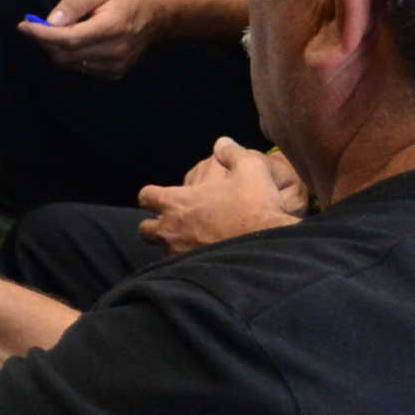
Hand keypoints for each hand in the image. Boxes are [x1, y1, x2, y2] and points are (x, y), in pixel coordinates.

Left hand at [20, 0, 170, 79]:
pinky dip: (71, 56)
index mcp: (111, 28)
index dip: (41, 35)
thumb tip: (50, 20)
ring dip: (56, 49)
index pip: (67, 39)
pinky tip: (77, 40)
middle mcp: (113, 52)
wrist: (160, 15)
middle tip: (37, 24)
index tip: (23, 26)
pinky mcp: (114, 73)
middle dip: (45, 41)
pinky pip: (81, 68)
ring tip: (60, 29)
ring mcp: (115, 66)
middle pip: (65, 55)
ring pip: (70, 64)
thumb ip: (75, 4)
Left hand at [137, 139, 304, 254]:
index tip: (163, 196)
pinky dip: (186, 263)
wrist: (269, 249)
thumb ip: (232, 153)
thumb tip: (222, 142)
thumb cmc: (256, 207)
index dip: (152, 195)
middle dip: (154, 225)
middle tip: (173, 223)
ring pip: (162, 251)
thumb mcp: (250, 169)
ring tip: (191, 242)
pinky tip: (205, 259)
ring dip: (172, 245)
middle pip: (144, 229)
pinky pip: (179, 268)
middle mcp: (171, 230)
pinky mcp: (193, 272)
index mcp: (177, 203)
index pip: (145, 196)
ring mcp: (180, 254)